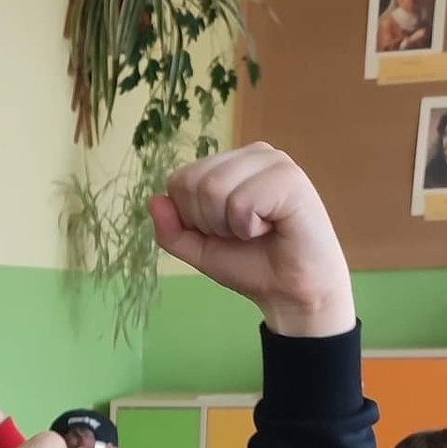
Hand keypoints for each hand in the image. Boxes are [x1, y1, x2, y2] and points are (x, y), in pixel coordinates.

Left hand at [150, 145, 354, 338]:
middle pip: (193, 182)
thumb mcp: (201, 249)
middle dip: (209, 223)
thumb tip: (153, 200)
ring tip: (258, 230)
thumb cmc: (253, 266)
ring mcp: (273, 161)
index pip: (180, 180)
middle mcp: (253, 154)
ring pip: (213, 188)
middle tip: (243, 234)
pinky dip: (249, 228)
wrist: (293, 293)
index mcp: (232, 163)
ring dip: (229, 226)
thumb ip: (172, 230)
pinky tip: (274, 228)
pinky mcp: (290, 178)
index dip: (193, 218)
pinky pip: (240, 202)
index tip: (225, 233)